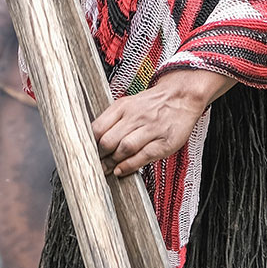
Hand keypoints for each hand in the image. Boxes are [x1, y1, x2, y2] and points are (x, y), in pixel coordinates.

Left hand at [93, 68, 233, 177]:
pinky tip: (120, 171)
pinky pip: (143, 156)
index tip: (85, 154)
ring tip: (106, 170)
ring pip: (124, 148)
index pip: (97, 128)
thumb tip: (91, 141)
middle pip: (109, 140)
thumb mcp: (128, 105)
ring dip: (112, 163)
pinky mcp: (164, 142)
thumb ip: (111, 121)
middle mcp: (135, 116)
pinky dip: (129, 166)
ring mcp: (151, 129)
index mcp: (122, 107)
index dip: (89, 145)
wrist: (181, 96)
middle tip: (95, 166)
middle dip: (99, 157)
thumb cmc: (152, 105)